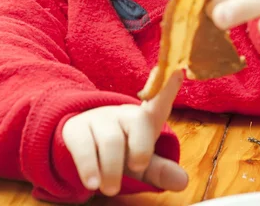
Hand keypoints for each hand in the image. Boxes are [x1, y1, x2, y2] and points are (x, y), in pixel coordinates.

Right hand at [62, 71, 186, 195]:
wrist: (82, 145)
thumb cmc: (121, 151)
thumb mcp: (142, 164)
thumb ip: (160, 170)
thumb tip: (183, 181)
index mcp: (144, 119)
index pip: (159, 103)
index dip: (168, 88)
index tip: (178, 71)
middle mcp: (123, 113)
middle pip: (138, 123)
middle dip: (141, 150)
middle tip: (138, 168)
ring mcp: (99, 118)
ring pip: (111, 140)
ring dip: (112, 169)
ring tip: (110, 189)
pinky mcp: (76, 128)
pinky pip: (84, 147)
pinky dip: (89, 168)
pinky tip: (92, 183)